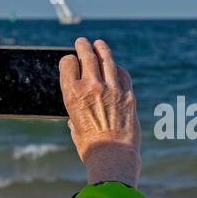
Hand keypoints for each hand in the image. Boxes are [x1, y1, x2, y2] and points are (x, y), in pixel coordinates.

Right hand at [60, 37, 140, 186]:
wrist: (113, 155)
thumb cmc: (90, 146)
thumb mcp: (73, 126)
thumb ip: (75, 112)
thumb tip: (76, 111)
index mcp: (72, 94)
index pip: (68, 63)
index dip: (69, 60)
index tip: (71, 61)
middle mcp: (92, 87)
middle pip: (87, 55)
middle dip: (83, 46)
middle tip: (82, 42)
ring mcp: (112, 88)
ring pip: (107, 59)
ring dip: (102, 49)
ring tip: (99, 44)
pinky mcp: (128, 94)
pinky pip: (123, 74)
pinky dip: (118, 69)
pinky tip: (115, 67)